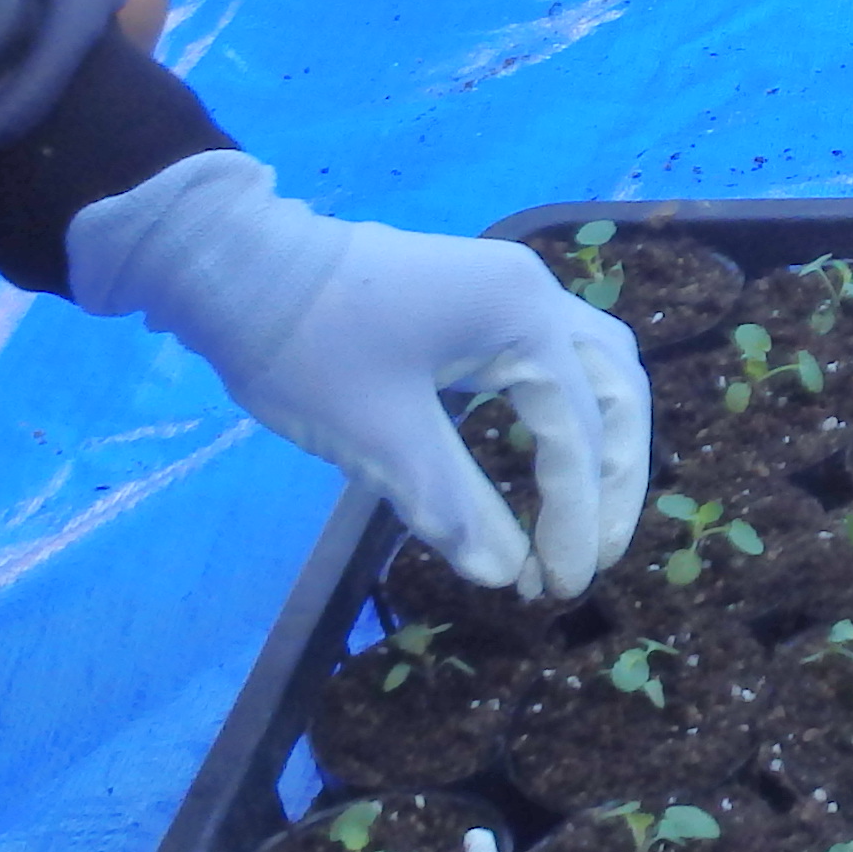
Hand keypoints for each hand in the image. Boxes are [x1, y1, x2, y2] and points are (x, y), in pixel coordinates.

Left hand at [66, 156, 651, 596]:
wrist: (237, 265)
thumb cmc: (308, 348)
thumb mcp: (378, 438)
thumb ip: (451, 504)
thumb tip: (501, 574)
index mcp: (522, 317)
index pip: (575, 433)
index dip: (576, 517)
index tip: (559, 586)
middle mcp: (535, 293)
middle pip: (615, 389)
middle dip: (611, 479)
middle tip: (593, 558)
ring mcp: (509, 288)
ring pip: (596, 365)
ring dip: (600, 440)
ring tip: (589, 513)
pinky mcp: (479, 297)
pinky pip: (556, 355)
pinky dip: (568, 411)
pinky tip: (551, 454)